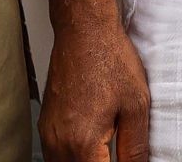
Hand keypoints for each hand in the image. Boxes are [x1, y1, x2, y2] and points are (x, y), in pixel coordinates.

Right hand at [39, 19, 152, 161]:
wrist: (84, 31)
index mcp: (84, 142)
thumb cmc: (109, 59)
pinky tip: (90, 150)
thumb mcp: (136, 107)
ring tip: (106, 154)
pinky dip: (71, 158)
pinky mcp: (46, 125)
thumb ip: (135, 148)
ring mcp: (49, 134)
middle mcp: (60, 142)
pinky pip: (55, 155)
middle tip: (116, 155)